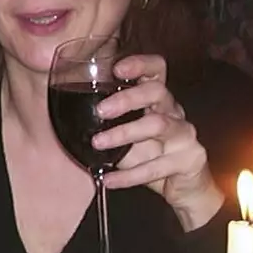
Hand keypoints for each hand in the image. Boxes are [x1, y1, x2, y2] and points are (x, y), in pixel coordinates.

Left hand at [93, 54, 223, 230]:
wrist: (183, 188)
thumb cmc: (149, 155)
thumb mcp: (126, 136)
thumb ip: (107, 123)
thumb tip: (62, 114)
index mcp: (158, 101)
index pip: (156, 70)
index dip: (140, 64)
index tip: (117, 69)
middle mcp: (174, 112)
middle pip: (157, 91)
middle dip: (127, 98)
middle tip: (100, 110)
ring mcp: (184, 135)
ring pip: (158, 125)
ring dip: (124, 134)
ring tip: (98, 143)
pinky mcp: (190, 159)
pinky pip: (158, 166)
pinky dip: (129, 175)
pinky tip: (108, 179)